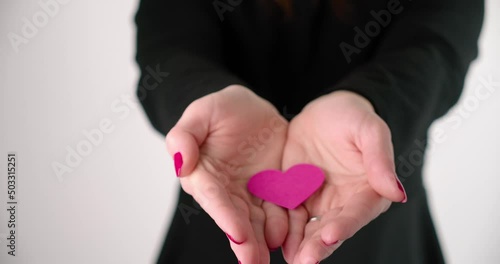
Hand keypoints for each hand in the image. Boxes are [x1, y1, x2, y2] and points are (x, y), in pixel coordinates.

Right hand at [166, 85, 288, 263]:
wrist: (249, 109)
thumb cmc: (220, 109)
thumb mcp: (201, 113)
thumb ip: (185, 135)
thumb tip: (180, 163)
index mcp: (205, 175)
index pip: (214, 198)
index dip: (225, 217)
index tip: (238, 235)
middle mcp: (227, 190)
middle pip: (236, 218)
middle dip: (246, 242)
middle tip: (255, 263)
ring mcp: (252, 192)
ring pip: (259, 220)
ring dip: (265, 241)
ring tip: (273, 258)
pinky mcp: (274, 189)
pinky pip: (282, 208)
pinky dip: (288, 224)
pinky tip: (296, 238)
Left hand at [280, 91, 406, 263]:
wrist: (325, 111)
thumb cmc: (353, 117)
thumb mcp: (370, 130)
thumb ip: (380, 159)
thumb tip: (397, 193)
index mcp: (366, 191)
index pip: (356, 213)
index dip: (345, 225)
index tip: (330, 236)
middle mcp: (342, 203)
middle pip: (329, 228)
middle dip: (316, 246)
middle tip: (304, 261)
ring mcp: (316, 201)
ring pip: (305, 227)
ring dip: (296, 243)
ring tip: (288, 257)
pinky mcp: (294, 195)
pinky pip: (284, 212)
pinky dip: (277, 225)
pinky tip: (268, 237)